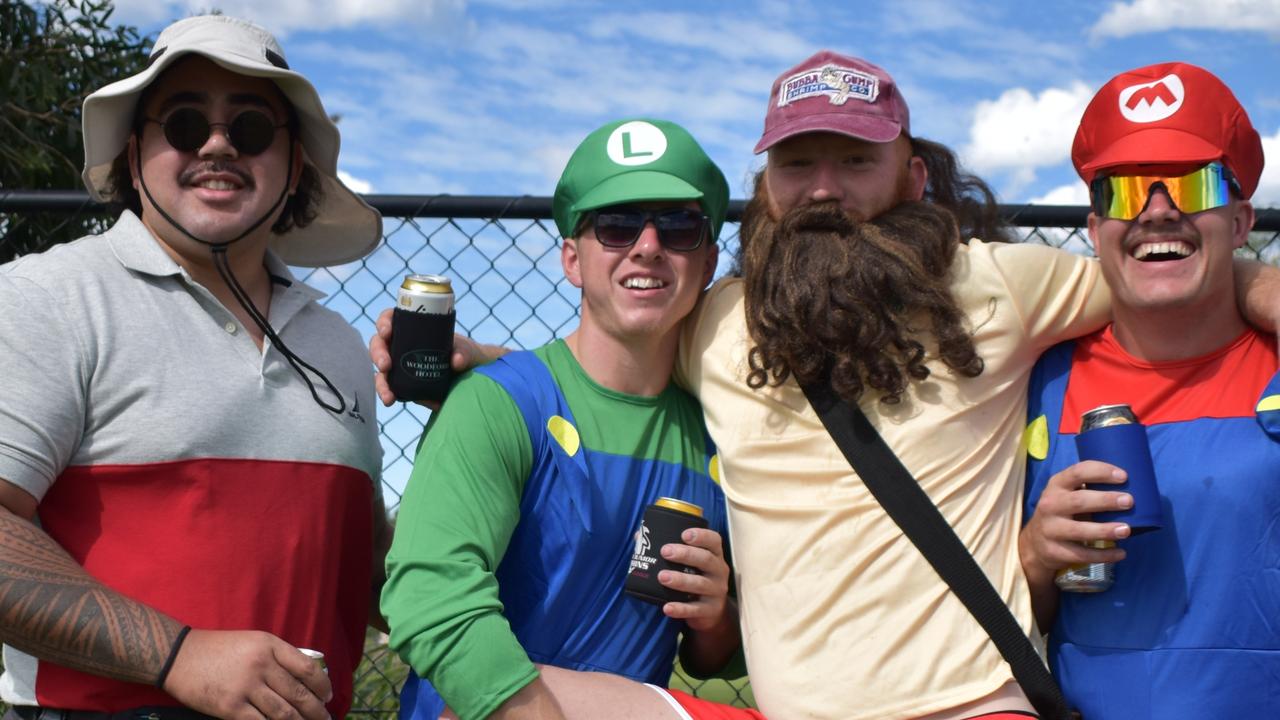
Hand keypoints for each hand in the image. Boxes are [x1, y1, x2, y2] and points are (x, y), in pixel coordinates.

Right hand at [162, 629, 331, 719]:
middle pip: (299, 693)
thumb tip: (304, 679)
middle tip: (326, 719)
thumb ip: (278, 657)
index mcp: (270, 645)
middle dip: (316, 711)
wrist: (180, 656)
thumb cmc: (219, 649)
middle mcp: (261, 665)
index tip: (328, 696)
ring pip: (284, 713)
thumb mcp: (254, 642)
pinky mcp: (230, 707)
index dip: (322, 685)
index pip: (307, 668)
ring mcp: (246, 687)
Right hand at [370, 307, 504, 407]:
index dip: (384, 322)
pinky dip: (387, 393)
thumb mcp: (467, 350)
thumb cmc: (465, 354)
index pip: (392, 319)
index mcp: (413, 328)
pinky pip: (390, 387)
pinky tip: (390, 400)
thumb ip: (464, 353)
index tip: (387, 331)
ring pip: (381, 370)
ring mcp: (401, 366)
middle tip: (386, 364)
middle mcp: (402, 346)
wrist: (471, 376)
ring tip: (388, 393)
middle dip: (378, 353)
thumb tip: (456, 360)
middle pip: (380, 344)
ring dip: (380, 381)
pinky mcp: (404, 384)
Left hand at [658, 527, 731, 631]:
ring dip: (680, 580)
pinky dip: (680, 608)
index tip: (684, 534)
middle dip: (686, 554)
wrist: (711, 612)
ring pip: (700, 584)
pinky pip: (695, 609)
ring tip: (662, 576)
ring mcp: (716, 591)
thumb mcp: (691, 564)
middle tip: (665, 551)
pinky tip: (667, 607)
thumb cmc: (695, 578)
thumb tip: (639, 536)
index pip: (714, 541)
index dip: (701, 536)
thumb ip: (670, 549)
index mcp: (715, 555)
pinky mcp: (710, 610)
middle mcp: (719, 571)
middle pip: (706, 559)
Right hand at [1021, 460, 1130, 585]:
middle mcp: (1050, 505)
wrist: (1035, 542)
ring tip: (1126, 530)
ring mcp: (1050, 529)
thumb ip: (1088, 488)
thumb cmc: (1062, 511)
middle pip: (1078, 501)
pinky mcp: (1054, 551)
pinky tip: (1120, 553)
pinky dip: (1103, 555)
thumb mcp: (1066, 494)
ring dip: (1104, 530)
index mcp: (1057, 485)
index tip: (1123, 476)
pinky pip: (1081, 554)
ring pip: (1079, 530)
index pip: (1077, 472)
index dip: (1101, 472)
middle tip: (1129, 501)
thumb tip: (1133, 487)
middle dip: (1105, 500)